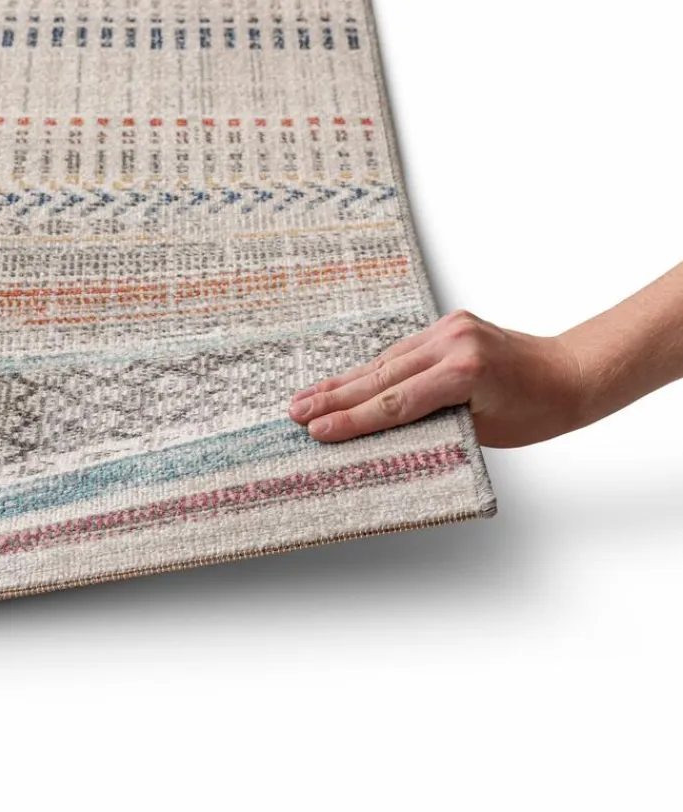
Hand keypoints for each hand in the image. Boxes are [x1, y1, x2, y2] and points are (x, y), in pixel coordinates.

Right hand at [288, 310, 583, 447]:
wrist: (570, 372)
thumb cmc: (536, 411)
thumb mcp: (480, 430)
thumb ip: (430, 425)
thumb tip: (380, 432)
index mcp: (465, 371)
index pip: (395, 403)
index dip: (352, 420)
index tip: (318, 432)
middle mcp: (453, 342)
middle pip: (380, 377)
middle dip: (334, 397)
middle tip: (296, 412)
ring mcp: (450, 328)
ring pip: (384, 361)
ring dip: (344, 382)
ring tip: (308, 398)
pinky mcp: (449, 324)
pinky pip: (400, 352)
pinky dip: (370, 370)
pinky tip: (343, 382)